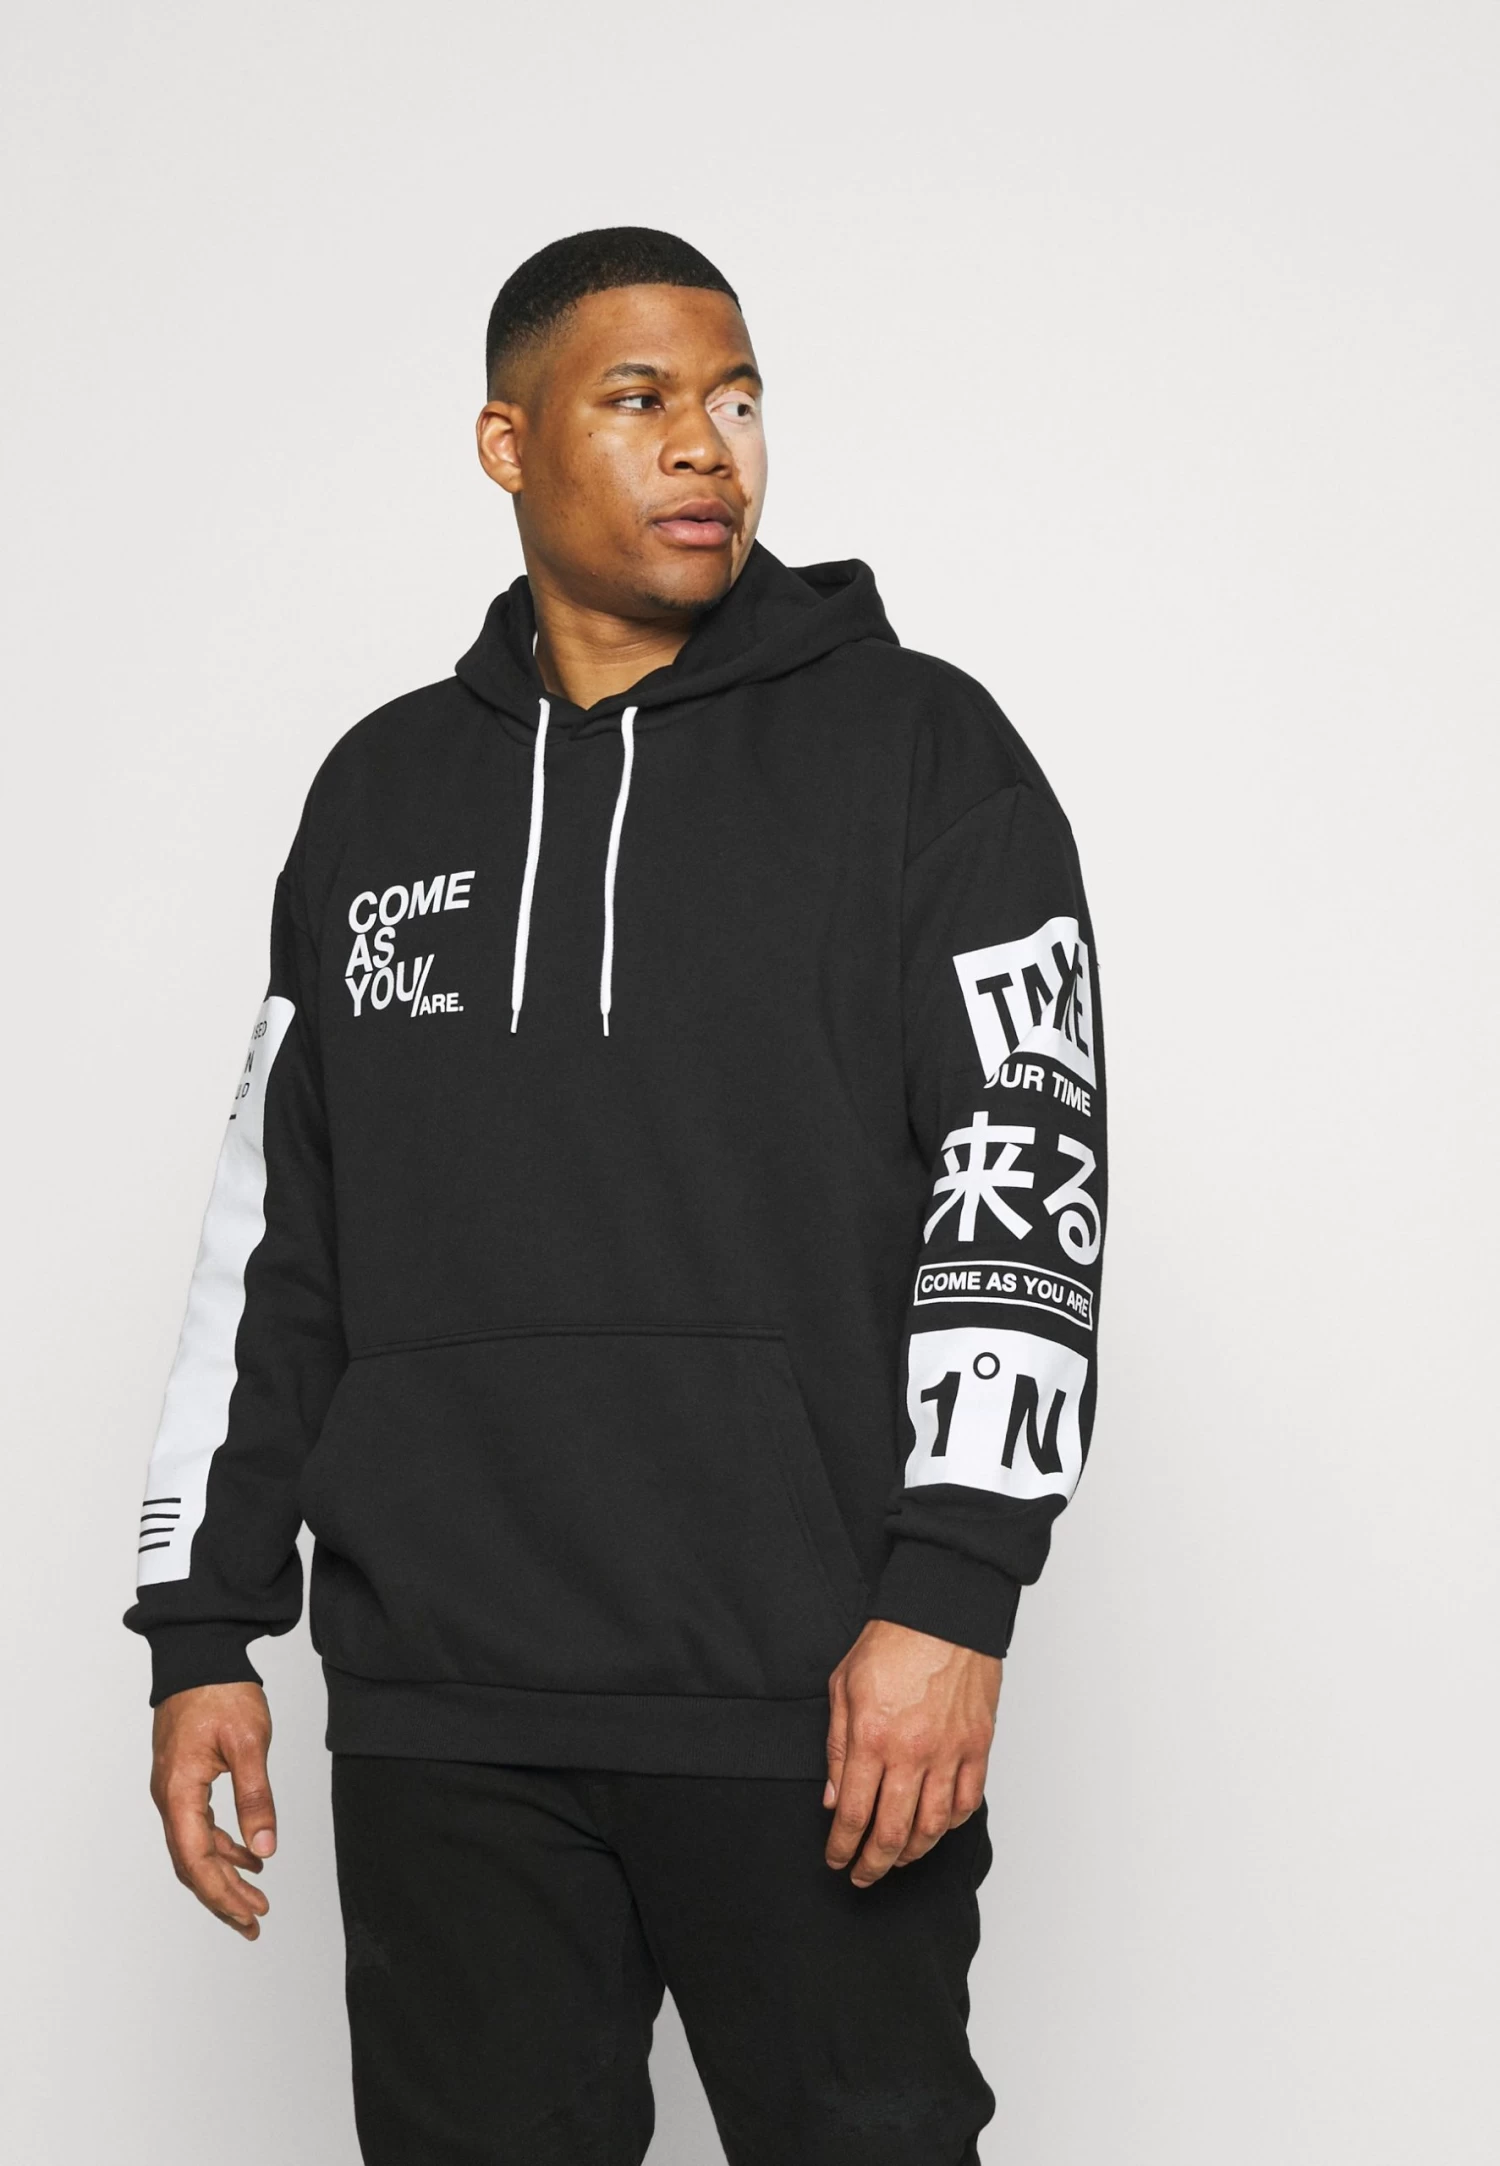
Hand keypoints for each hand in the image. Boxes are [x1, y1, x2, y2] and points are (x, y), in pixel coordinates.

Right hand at [149, 1682, 276, 1938]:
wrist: (199, 1653)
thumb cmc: (220, 1690)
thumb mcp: (249, 1743)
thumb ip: (256, 1796)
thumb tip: (264, 1846)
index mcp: (179, 1791)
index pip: (195, 1859)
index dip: (221, 1894)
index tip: (247, 1916)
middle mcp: (169, 1796)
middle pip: (191, 1863)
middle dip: (222, 1897)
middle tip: (254, 1922)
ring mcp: (173, 1789)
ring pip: (195, 1848)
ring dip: (224, 1876)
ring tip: (256, 1898)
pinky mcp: (184, 1779)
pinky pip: (199, 1826)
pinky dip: (223, 1847)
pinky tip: (249, 1856)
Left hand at [824, 1620, 999, 1886]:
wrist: (943, 1611)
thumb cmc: (891, 1641)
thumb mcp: (843, 1687)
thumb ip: (838, 1748)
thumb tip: (834, 1798)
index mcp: (872, 1738)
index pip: (853, 1814)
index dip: (842, 1847)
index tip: (836, 1859)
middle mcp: (912, 1753)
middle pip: (893, 1833)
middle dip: (874, 1864)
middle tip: (863, 1875)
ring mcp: (949, 1752)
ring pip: (933, 1826)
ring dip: (912, 1852)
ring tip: (898, 1859)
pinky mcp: (977, 1746)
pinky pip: (967, 1801)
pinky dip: (951, 1824)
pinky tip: (936, 1828)